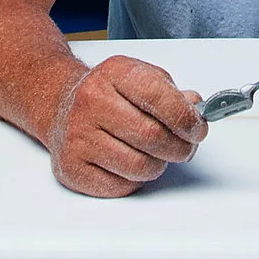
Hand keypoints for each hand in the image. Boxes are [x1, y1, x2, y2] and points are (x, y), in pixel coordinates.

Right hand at [46, 55, 205, 197]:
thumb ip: (172, 94)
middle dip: (180, 148)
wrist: (60, 106)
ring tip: (155, 155)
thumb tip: (196, 110)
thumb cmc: (108, 94)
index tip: (198, 129)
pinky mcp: (71, 166)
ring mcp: (78, 135)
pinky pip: (121, 186)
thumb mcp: (141, 78)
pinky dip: (135, 180)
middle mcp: (91, 101)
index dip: (186, 119)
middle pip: (152, 137)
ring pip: (140, 166)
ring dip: (158, 166)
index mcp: (114, 73)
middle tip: (185, 148)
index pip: (158, 97)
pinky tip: (129, 164)